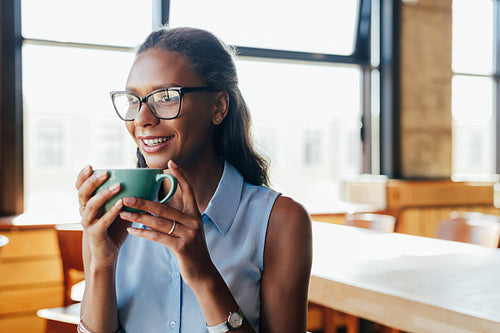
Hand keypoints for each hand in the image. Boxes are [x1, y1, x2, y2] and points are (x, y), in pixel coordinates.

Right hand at [75, 165, 130, 267]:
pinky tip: (121, 203)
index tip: (91, 166)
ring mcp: (88, 223)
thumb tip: (147, 181)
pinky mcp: (95, 234)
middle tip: (105, 173)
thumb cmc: (114, 228)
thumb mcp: (118, 209)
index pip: (80, 187)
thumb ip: (126, 196)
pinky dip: (112, 211)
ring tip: (117, 186)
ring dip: (104, 194)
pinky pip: (102, 221)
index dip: (83, 176)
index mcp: (87, 204)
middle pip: (82, 193)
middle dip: (92, 181)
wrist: (107, 254)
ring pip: (91, 205)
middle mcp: (84, 212)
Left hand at [119, 160, 216, 287]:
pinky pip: (158, 237)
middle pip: (164, 207)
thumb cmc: (191, 249)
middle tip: (126, 196)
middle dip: (143, 201)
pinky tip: (131, 231)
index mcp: (195, 214)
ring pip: (159, 222)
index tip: (170, 163)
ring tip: (122, 213)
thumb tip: (154, 207)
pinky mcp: (182, 247)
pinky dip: (143, 233)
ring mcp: (188, 234)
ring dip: (138, 217)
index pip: (188, 190)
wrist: (202, 272)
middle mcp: (193, 221)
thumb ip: (176, 218)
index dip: (180, 176)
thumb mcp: (188, 230)